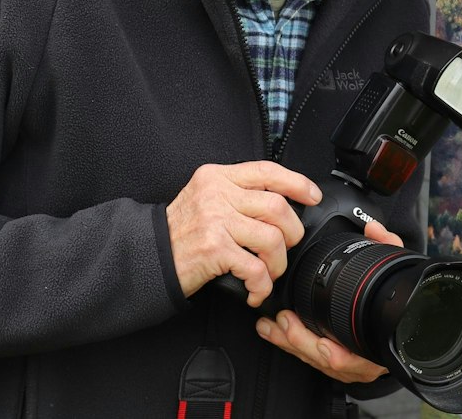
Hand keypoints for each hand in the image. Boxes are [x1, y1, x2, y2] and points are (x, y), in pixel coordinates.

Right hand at [166, 161, 320, 305]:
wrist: (149, 258)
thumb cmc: (181, 232)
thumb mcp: (205, 197)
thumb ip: (237, 193)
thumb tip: (281, 203)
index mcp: (218, 177)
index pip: (267, 171)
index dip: (297, 182)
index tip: (312, 195)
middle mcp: (217, 194)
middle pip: (277, 207)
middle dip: (292, 233)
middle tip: (285, 247)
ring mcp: (215, 220)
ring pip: (272, 238)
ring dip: (277, 263)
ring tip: (268, 273)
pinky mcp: (214, 248)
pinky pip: (255, 268)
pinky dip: (262, 285)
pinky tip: (256, 291)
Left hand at [255, 221, 402, 382]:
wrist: (398, 322)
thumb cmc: (394, 300)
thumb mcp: (396, 270)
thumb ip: (389, 247)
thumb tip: (373, 229)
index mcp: (380, 346)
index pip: (360, 359)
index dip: (341, 356)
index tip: (325, 344)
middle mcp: (362, 361)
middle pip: (328, 362)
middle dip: (303, 342)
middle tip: (286, 322)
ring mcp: (346, 365)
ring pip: (314, 361)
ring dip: (290, 344)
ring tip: (271, 327)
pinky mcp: (330, 362)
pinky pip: (307, 358)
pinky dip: (289, 345)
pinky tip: (273, 333)